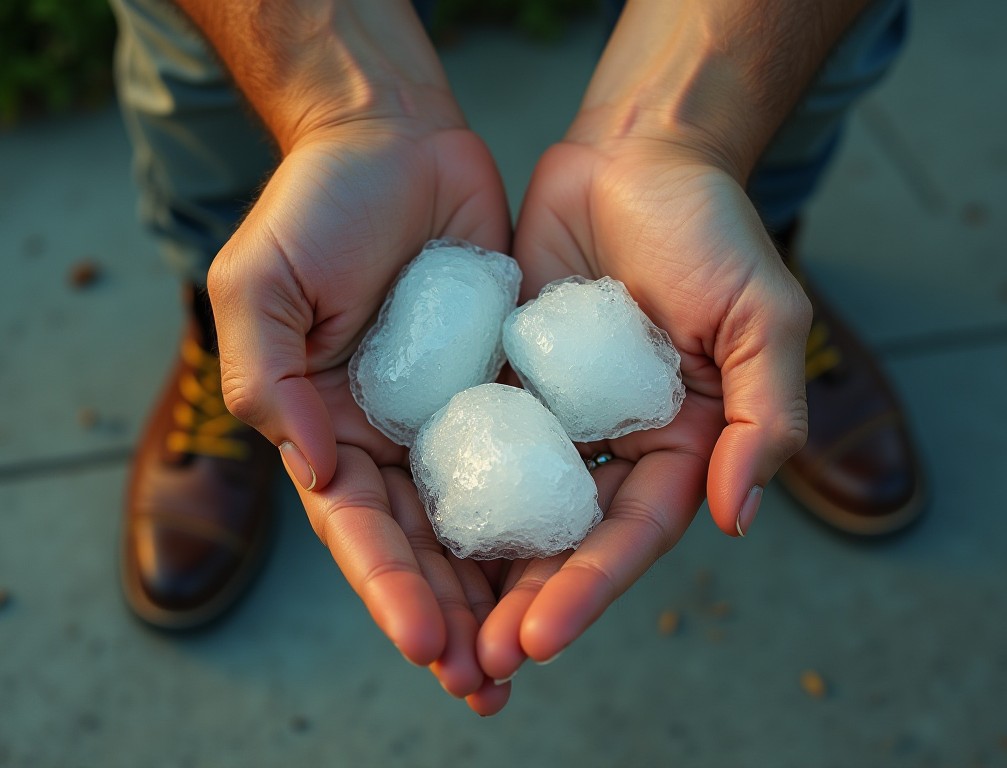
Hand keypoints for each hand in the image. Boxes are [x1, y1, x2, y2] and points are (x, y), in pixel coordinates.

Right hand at [207, 117, 513, 713]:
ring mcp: (452, 412)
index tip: (425, 643)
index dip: (386, 588)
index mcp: (327, 425)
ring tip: (531, 656)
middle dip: (449, 617)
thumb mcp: (259, 281)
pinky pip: (533, 453)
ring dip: (500, 591)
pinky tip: (574, 562)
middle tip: (486, 685)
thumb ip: (266, 375)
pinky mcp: (506, 382)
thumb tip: (309, 464)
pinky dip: (548, 512)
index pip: (356, 527)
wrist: (395, 139)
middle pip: (421, 544)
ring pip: (480, 518)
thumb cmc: (317, 203)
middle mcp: (390, 433)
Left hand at [476, 135, 810, 681]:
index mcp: (681, 446)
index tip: (538, 637)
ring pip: (512, 507)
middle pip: (566, 542)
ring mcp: (556, 416)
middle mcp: (615, 444)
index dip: (589, 592)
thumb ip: (766, 417)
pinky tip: (403, 535)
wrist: (635, 154)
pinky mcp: (506, 380)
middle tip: (475, 662)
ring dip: (477, 569)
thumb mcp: (762, 317)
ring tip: (433, 628)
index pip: (632, 537)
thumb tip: (739, 517)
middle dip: (524, 603)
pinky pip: (471, 440)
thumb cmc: (709, 228)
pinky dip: (444, 490)